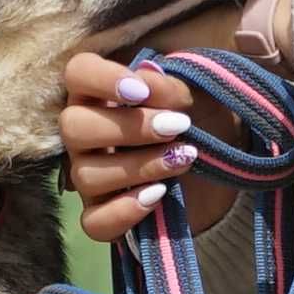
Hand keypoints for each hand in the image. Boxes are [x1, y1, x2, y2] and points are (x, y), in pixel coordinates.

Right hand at [58, 0, 251, 243]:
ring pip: (87, 175)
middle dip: (129, 127)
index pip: (78, 72)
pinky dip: (125, 210)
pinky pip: (94, 222)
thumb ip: (168, 86)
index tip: (141, 92)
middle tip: (177, 127)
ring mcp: (88, 176)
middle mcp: (84, 134)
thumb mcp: (192, 97)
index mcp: (100, 94)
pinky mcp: (101, 215)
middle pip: (73, 127)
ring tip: (182, 159)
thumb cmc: (197, 123)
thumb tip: (149, 87)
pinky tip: (158, 195)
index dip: (102, 79)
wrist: (219, 174)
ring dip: (140, 166)